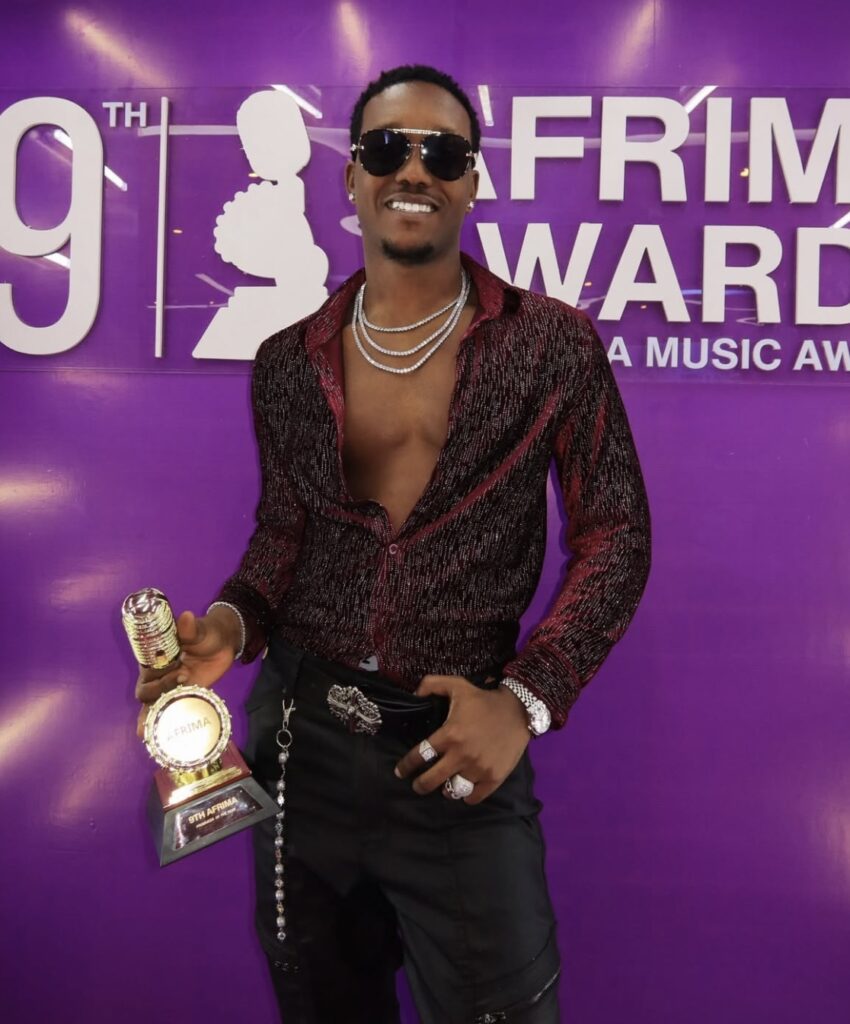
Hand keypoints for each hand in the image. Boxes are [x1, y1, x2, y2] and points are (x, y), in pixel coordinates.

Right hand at [134, 608, 237, 736]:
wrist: (224, 643)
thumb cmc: (208, 633)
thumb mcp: (201, 630)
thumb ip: (191, 628)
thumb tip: (185, 617)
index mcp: (158, 656)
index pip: (146, 669)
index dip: (155, 674)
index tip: (177, 669)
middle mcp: (159, 674)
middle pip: (146, 690)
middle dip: (159, 691)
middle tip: (183, 679)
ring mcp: (170, 688)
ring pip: (152, 705)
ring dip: (150, 716)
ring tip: (146, 733)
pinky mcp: (184, 697)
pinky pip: (168, 713)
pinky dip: (159, 726)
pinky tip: (153, 741)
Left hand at [393, 674, 530, 804]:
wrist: (518, 710)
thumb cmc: (484, 700)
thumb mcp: (457, 685)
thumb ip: (432, 684)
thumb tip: (413, 694)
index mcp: (450, 735)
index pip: (420, 755)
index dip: (406, 765)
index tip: (400, 771)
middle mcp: (462, 755)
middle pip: (432, 780)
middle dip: (420, 785)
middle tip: (417, 785)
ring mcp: (478, 769)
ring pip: (453, 791)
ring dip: (445, 790)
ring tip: (444, 786)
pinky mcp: (494, 778)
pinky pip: (474, 797)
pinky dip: (467, 797)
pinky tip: (464, 790)